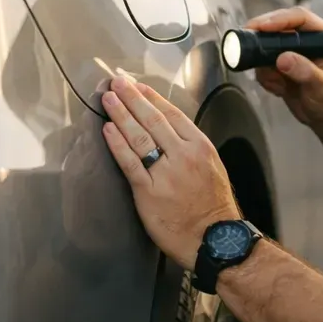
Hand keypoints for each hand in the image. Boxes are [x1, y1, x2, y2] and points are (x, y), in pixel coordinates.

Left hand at [100, 76, 239, 269]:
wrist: (214, 239)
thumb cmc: (214, 208)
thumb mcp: (212, 168)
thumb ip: (191, 148)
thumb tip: (170, 132)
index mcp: (200, 147)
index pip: (172, 114)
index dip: (152, 98)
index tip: (138, 86)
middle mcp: (183, 155)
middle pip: (153, 119)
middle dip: (132, 98)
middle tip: (117, 82)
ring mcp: (166, 173)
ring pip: (140, 136)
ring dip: (121, 114)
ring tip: (108, 99)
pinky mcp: (149, 192)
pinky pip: (130, 162)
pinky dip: (117, 144)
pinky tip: (108, 130)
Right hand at [244, 7, 322, 127]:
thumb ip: (306, 72)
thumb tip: (283, 59)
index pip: (300, 18)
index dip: (280, 19)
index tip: (263, 26)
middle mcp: (307, 40)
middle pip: (279, 25)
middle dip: (263, 34)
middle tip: (248, 41)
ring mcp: (292, 52)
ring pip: (267, 45)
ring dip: (264, 63)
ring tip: (276, 83)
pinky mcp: (280, 65)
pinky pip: (262, 64)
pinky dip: (265, 77)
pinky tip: (278, 89)